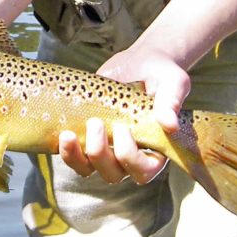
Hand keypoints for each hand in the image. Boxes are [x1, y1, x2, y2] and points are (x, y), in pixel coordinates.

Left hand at [57, 44, 189, 184]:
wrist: (140, 62)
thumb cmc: (161, 74)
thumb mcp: (173, 82)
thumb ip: (172, 101)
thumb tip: (170, 125)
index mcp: (154, 150)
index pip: (143, 171)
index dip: (130, 158)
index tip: (123, 129)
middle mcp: (129, 156)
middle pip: (113, 174)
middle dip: (100, 154)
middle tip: (96, 123)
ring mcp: (106, 149)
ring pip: (88, 169)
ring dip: (76, 157)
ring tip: (68, 134)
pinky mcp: (86, 138)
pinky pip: (73, 156)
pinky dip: (65, 150)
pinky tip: (63, 132)